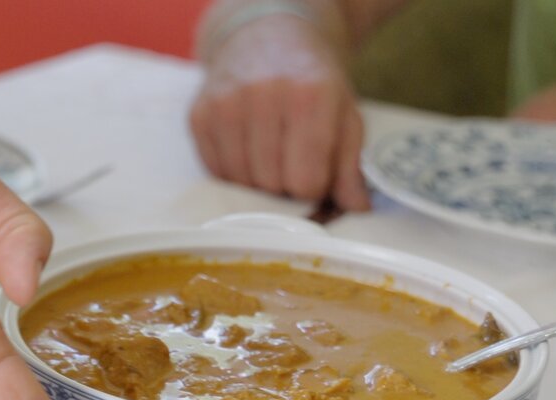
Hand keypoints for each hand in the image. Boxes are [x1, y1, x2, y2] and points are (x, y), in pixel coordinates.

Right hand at [189, 14, 370, 210]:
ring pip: (239, 184)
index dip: (313, 188)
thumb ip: (350, 166)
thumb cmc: (311, 83)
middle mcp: (264, 94)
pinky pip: (215, 172)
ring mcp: (226, 104)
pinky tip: (246, 149)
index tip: (315, 175)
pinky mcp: (199, 115)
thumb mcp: (344, 115)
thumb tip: (356, 208)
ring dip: (256, 183)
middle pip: (271, 185)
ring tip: (269, 157)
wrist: (266, 36)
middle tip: (290, 165)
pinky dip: (233, 172)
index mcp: (311, 95)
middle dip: (284, 187)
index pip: (306, 180)